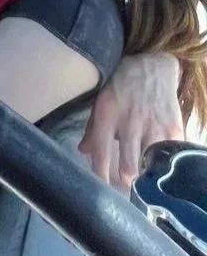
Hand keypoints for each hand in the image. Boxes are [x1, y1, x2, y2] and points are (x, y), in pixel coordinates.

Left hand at [79, 52, 182, 191]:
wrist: (150, 66)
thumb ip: (92, 130)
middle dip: (126, 181)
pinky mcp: (173, 127)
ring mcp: (153, 125)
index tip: (100, 190)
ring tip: (142, 182)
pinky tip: (160, 168)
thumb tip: (82, 151)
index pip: (101, 152)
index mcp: (107, 116)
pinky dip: (164, 163)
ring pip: (150, 162)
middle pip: (129, 164)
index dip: (101, 175)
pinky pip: (169, 153)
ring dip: (146, 175)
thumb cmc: (120, 87)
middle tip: (125, 189)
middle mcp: (129, 122)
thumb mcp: (100, 103)